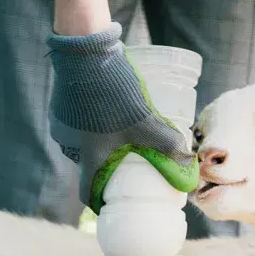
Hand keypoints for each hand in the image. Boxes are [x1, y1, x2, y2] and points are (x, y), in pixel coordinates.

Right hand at [48, 22, 198, 212]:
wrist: (83, 48)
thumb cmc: (112, 91)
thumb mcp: (145, 121)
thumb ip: (167, 145)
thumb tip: (189, 170)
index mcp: (88, 155)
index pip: (88, 192)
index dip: (100, 203)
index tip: (111, 207)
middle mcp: (71, 143)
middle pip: (90, 165)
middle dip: (108, 169)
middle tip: (129, 167)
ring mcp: (65, 122)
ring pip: (86, 141)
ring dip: (103, 143)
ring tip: (126, 136)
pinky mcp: (65, 103)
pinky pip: (82, 121)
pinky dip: (96, 122)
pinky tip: (113, 111)